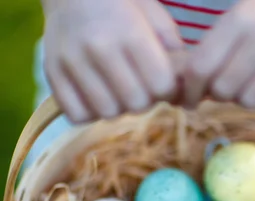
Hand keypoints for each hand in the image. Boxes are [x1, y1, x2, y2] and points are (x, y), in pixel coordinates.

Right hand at [42, 0, 182, 121]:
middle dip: (143, 101)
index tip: (160, 82)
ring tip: (115, 91)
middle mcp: (100, 46)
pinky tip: (93, 95)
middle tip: (137, 88)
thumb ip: (171, 50)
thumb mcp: (153, 16)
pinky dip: (89, 112)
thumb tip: (182, 88)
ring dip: (116, 108)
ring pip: (107, 113)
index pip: (161, 86)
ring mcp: (72, 60)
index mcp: (130, 30)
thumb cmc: (121, 5)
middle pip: (136, 104)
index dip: (165, 90)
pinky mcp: (52, 72)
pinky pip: (77, 115)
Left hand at [183, 0, 254, 118]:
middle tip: (236, 85)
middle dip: (224, 94)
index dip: (190, 91)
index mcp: (241, 18)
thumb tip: (185, 93)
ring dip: (252, 102)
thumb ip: (214, 51)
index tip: (190, 101)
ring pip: (253, 103)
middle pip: (225, 90)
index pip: (200, 67)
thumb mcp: (239, 19)